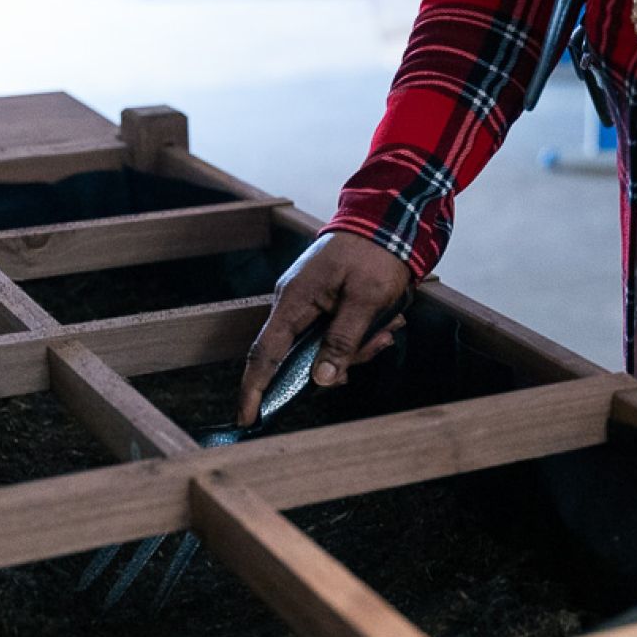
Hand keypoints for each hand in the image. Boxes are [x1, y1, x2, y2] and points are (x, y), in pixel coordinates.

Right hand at [237, 232, 411, 426]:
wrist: (386, 217)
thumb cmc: (374, 254)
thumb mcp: (366, 301)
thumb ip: (342, 341)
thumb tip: (322, 379)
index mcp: (294, 301)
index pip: (264, 355)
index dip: (254, 390)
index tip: (247, 420)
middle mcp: (293, 304)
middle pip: (303, 357)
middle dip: (342, 361)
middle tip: (380, 341)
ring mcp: (307, 303)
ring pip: (325, 347)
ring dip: (359, 345)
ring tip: (389, 323)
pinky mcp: (323, 302)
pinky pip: (335, 332)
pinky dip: (360, 334)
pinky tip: (386, 318)